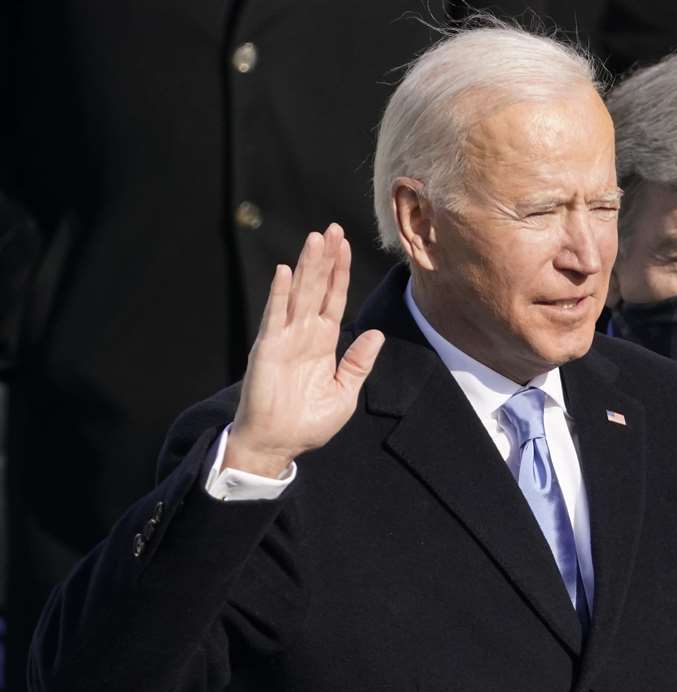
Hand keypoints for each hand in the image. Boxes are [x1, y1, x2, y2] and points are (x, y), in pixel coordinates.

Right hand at [227, 223, 384, 477]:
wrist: (279, 444)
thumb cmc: (309, 423)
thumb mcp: (345, 393)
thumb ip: (358, 363)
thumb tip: (375, 333)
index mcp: (323, 343)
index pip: (334, 300)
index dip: (340, 273)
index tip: (347, 245)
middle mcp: (303, 335)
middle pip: (318, 288)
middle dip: (326, 259)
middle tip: (334, 228)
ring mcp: (284, 339)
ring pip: (299, 294)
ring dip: (308, 266)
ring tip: (316, 238)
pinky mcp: (267, 349)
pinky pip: (275, 316)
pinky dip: (280, 293)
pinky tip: (287, 271)